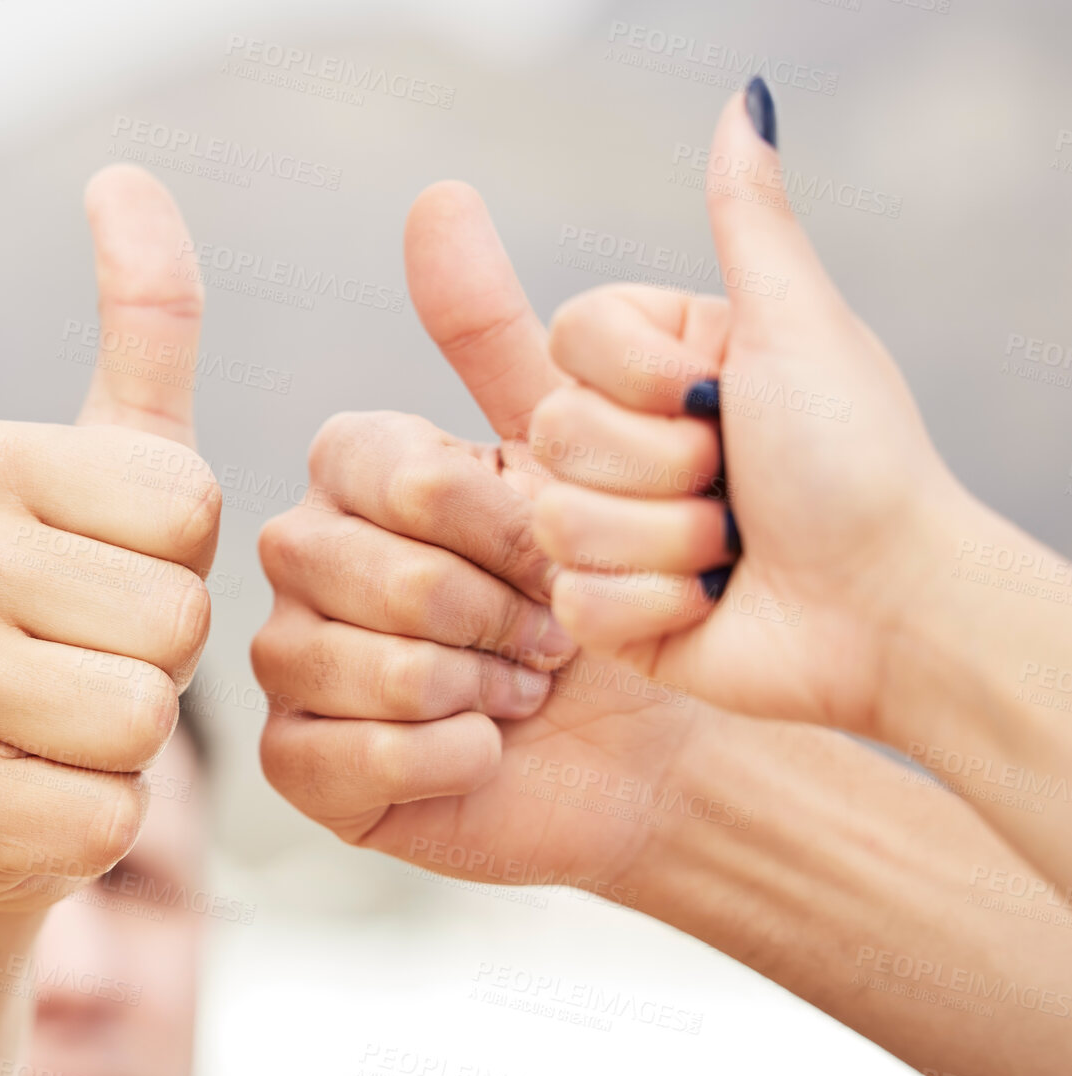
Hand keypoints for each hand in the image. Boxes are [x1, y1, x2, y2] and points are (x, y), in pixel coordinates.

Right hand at [0, 166, 219, 911]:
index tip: (117, 567)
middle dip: (165, 652)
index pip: (193, 506)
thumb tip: (124, 171)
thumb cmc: (82, 607)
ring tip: (69, 722)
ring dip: (138, 736)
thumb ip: (144, 319)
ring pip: (147, 714)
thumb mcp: (123, 460)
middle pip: (176, 612)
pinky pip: (110, 814)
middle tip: (93, 656)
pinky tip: (43, 794)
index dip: (187, 557)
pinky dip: (103, 816)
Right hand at [253, 181, 716, 895]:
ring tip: (526, 691)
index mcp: (354, 477)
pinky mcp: (310, 769)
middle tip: (552, 634)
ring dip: (458, 681)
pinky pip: (328, 755)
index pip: (364, 460)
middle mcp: (305, 561)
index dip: (476, 512)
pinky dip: (434, 755)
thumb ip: (492, 330)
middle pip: (330, 558)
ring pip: (323, 658)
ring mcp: (297, 665)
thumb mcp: (574, 449)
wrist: (672, 745)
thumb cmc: (627, 590)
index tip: (561, 547)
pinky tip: (490, 750)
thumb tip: (436, 197)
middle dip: (472, 605)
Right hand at [528, 82, 969, 736]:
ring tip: (732, 547)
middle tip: (734, 481)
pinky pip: (577, 599)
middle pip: (557, 429)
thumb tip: (744, 100)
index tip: (715, 397)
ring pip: (560, 518)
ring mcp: (608, 526)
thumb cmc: (855, 465)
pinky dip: (654, 605)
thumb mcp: (796, 326)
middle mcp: (625, 441)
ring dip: (665, 538)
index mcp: (663, 365)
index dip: (635, 375)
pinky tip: (708, 600)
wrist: (885, 606)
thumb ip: (747, 220)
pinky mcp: (604, 609)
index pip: (569, 338)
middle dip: (660, 465)